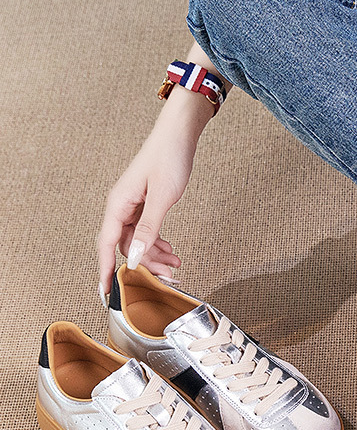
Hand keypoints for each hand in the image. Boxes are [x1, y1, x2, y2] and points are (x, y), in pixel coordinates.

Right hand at [96, 87, 213, 299]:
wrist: (179, 136)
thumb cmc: (169, 159)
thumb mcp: (162, 198)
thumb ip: (148, 229)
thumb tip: (133, 256)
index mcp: (118, 204)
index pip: (106, 244)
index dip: (105, 270)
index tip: (106, 293)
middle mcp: (121, 207)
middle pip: (125, 246)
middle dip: (144, 264)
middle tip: (167, 277)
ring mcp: (133, 206)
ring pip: (138, 241)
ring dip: (155, 255)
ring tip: (177, 264)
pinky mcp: (145, 205)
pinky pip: (147, 232)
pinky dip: (159, 243)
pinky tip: (173, 251)